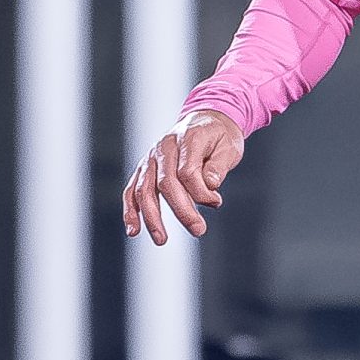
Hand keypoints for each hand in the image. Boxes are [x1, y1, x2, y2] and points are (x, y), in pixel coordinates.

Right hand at [123, 110, 244, 242]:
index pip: (187, 171)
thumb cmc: (219, 137)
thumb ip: (219, 166)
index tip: (216, 201)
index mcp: (187, 138)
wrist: (205, 120)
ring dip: (151, 216)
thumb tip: (211, 185)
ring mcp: (151, 158)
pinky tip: (133, 231)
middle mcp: (164, 147)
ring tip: (161, 239)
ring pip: (145, 189)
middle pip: (166, 183)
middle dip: (181, 210)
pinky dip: (130, 211)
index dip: (201, 192)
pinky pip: (132, 190)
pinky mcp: (145, 169)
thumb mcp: (229, 147)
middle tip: (198, 230)